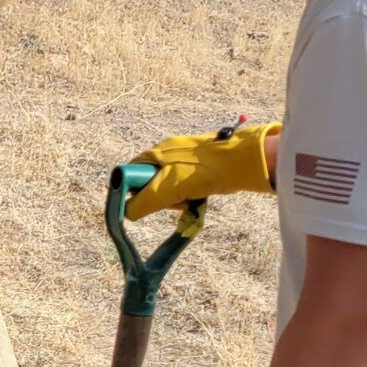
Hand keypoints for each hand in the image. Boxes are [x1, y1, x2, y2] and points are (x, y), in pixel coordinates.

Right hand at [124, 120, 282, 218]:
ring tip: (187, 201)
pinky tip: (195, 199)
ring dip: (173, 199)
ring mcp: (183, 160)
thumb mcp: (167, 188)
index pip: (130, 172)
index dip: (133, 189)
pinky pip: (183, 186)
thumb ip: (144, 201)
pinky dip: (186, 196)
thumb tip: (127, 214)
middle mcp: (167, 153)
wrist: (240, 163)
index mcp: (156, 152)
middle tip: (171, 203)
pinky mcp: (197, 168)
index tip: (145, 201)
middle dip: (157, 197)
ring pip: (167, 186)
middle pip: (149, 181)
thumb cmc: (202, 171)